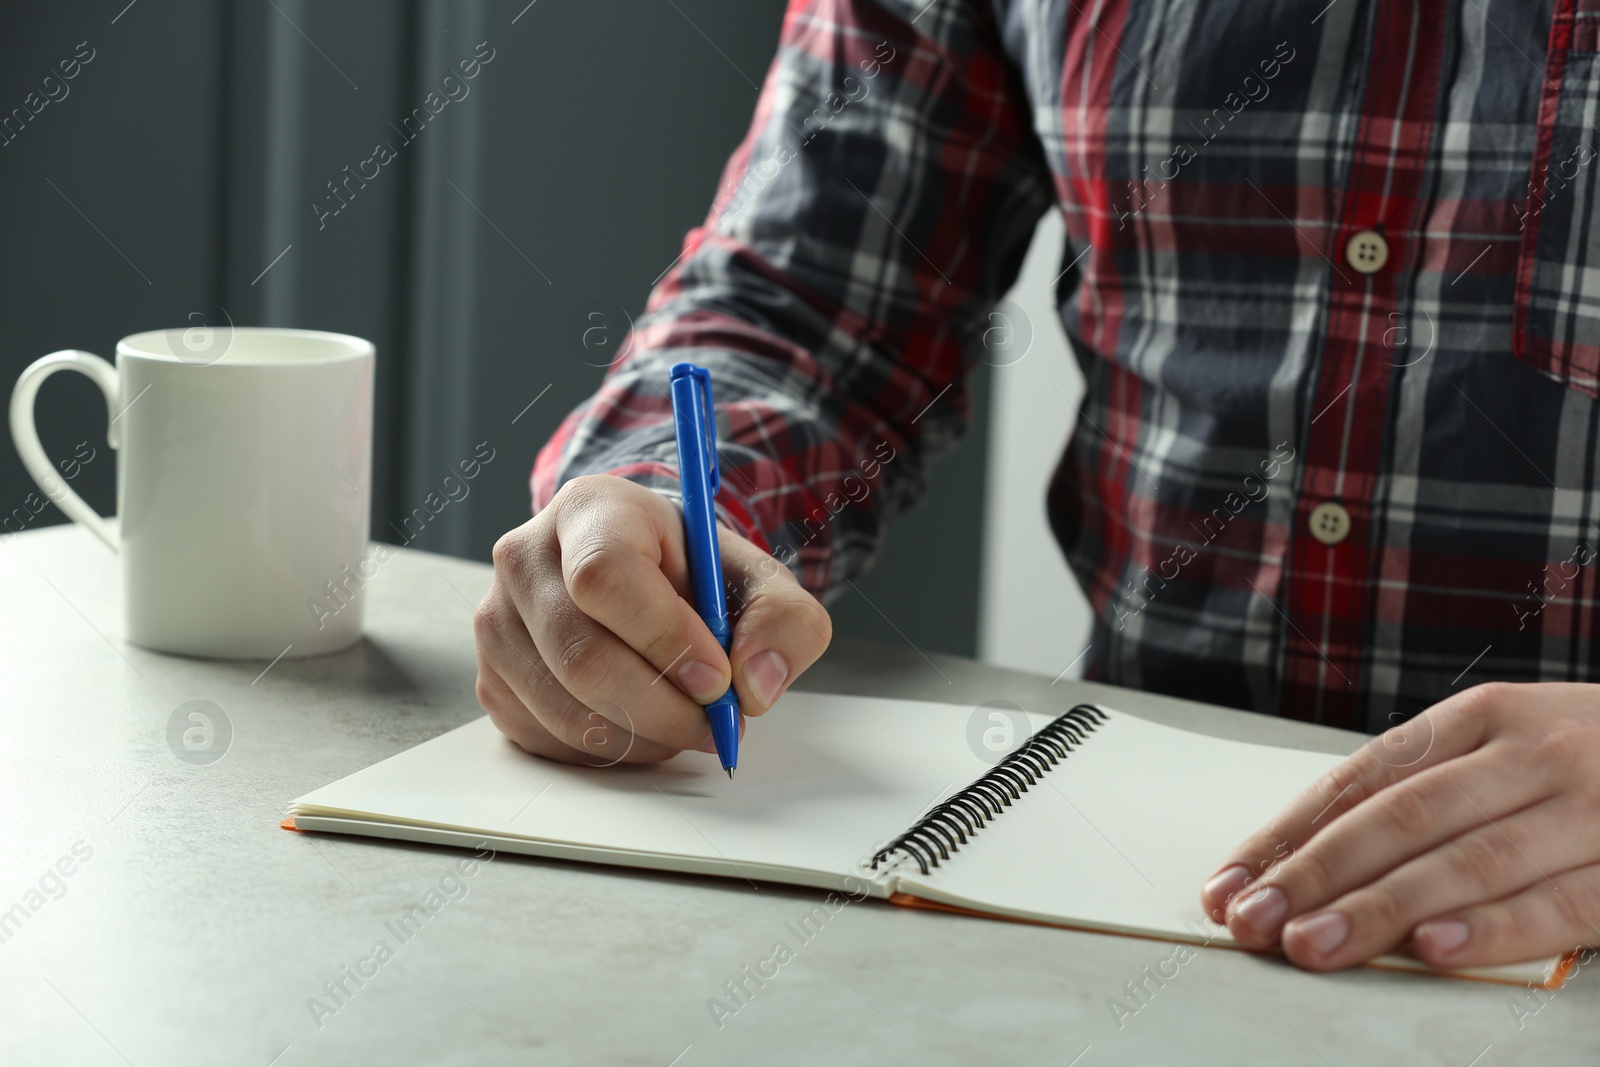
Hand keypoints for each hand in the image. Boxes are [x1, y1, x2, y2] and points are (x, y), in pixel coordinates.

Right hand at [474, 474, 831, 765]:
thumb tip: (755, 684)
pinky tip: (643, 724)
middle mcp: (525, 558)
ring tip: (686, 722)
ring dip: (643, 736)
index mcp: (590, 510)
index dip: (664, 637)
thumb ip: (784, 621)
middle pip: (582, 656)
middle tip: (716, 723)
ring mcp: (496, 622)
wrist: (646, 583)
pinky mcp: (492, 680)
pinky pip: (547, 739)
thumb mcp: (758, 580)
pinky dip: (609, 750)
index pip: (606, 577)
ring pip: (564, 709)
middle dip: (664, 707)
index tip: (717, 678)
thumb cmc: (696, 576)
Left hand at [1198, 682, 1599, 970]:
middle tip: (1250, 922)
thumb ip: (1424, 793)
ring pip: (1466, 860)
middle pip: (1399, 819)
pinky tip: (1431, 954)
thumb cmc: (1590, 762)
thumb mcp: (1503, 751)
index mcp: (1477, 719)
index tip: (1226, 884)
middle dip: (1313, 875)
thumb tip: (1302, 856)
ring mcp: (1588, 806)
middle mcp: (1527, 752)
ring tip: (1312, 946)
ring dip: (1379, 909)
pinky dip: (1491, 930)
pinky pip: (1559, 903)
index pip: (1358, 781)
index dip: (1287, 836)